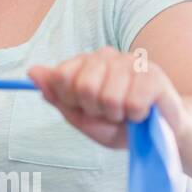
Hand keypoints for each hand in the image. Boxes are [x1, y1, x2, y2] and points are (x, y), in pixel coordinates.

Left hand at [27, 47, 187, 149]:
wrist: (159, 135)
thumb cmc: (117, 125)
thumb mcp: (81, 116)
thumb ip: (56, 95)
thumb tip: (32, 72)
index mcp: (85, 62)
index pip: (61, 76)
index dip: (71, 101)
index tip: (85, 107)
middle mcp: (106, 56)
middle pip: (84, 87)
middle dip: (95, 110)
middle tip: (109, 112)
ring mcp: (131, 62)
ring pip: (109, 97)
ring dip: (117, 115)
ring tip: (126, 113)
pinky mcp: (154, 75)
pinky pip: (132, 103)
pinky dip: (135, 117)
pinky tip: (142, 112)